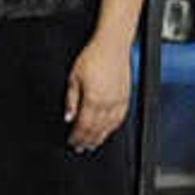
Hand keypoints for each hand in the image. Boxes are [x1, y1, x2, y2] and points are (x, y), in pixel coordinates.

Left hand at [65, 35, 134, 152]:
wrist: (112, 46)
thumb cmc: (92, 58)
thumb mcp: (73, 77)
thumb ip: (71, 100)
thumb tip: (68, 117)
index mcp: (93, 99)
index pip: (84, 125)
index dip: (77, 136)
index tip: (72, 142)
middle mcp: (108, 103)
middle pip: (97, 129)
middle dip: (87, 140)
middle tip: (80, 148)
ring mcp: (119, 101)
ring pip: (109, 126)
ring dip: (100, 137)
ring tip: (92, 144)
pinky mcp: (126, 97)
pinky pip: (120, 119)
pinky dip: (112, 128)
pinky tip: (107, 131)